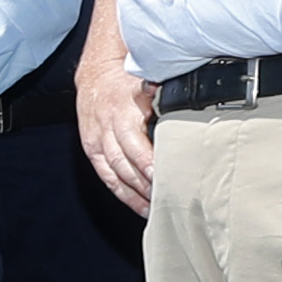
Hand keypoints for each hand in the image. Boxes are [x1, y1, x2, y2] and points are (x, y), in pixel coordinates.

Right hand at [79, 59, 160, 215]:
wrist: (95, 72)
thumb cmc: (125, 77)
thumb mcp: (146, 78)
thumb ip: (164, 93)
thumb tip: (189, 99)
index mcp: (122, 112)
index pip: (134, 146)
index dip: (148, 165)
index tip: (164, 178)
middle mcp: (107, 128)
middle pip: (124, 165)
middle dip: (145, 185)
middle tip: (167, 199)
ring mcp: (97, 141)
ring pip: (115, 174)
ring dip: (136, 194)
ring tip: (157, 209)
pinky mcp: (92, 150)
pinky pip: (106, 177)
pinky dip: (123, 194)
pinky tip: (140, 206)